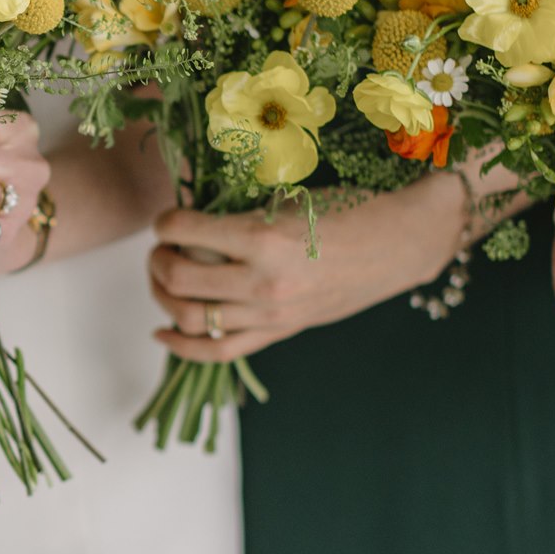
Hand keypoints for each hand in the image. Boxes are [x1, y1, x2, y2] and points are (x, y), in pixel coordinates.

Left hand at [148, 175, 464, 361]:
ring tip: (162, 278)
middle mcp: (263, 283)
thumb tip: (188, 213)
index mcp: (264, 239)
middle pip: (178, 280)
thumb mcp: (289, 201)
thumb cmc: (348, 211)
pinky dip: (182, 346)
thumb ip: (239, 213)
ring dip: (162, 297)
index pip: (185, 232)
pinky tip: (162, 332)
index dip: (165, 222)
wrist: (397, 245)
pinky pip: (220, 352)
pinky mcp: (279, 333)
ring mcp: (271, 315)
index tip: (168, 218)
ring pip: (191, 319)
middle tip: (162, 247)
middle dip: (157, 260)